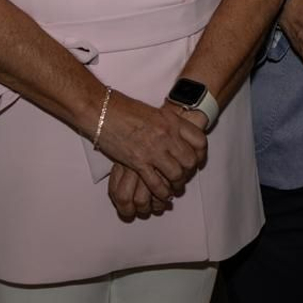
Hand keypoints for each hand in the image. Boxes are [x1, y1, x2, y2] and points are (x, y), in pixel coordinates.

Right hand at [105, 106, 206, 221]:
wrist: (102, 109)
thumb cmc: (123, 108)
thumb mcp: (153, 112)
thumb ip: (166, 124)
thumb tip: (173, 135)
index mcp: (172, 120)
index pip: (199, 140)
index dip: (201, 154)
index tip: (197, 161)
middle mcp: (167, 135)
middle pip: (189, 160)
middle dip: (188, 172)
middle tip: (183, 177)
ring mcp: (153, 149)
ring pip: (176, 174)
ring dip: (176, 184)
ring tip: (173, 188)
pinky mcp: (138, 161)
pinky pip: (156, 183)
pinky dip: (161, 192)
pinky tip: (161, 194)